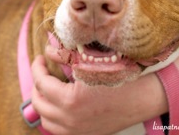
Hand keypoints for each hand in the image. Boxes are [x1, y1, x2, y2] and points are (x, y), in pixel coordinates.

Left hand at [31, 48, 166, 134]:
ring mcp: (76, 131)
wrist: (142, 99)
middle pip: (39, 103)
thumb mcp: (92, 64)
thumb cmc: (120, 78)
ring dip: (43, 102)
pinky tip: (58, 105)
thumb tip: (49, 50)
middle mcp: (70, 120)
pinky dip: (53, 117)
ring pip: (46, 120)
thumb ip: (65, 57)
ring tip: (48, 89)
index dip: (37, 67)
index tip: (40, 59)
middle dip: (36, 84)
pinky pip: (58, 130)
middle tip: (42, 71)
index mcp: (71, 101)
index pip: (41, 82)